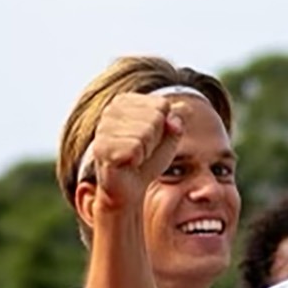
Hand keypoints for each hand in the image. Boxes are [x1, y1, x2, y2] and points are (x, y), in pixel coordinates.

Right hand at [86, 93, 184, 210]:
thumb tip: (185, 107)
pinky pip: (136, 148)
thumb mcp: (168, 138)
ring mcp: (104, 127)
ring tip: (136, 157)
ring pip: (146, 133)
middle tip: (144, 150)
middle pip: (155, 117)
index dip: (164, 127)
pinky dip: (138, 159)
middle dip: (156, 139)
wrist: (131, 187)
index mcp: (125, 101)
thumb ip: (176, 120)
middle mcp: (111, 110)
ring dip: (147, 150)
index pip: (162, 104)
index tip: (152, 139)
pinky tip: (129, 163)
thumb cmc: (149, 159)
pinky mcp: (102, 146)